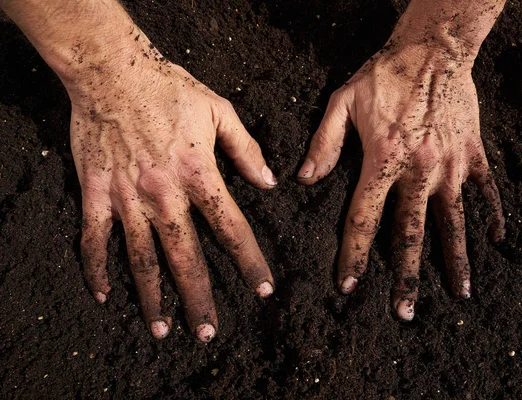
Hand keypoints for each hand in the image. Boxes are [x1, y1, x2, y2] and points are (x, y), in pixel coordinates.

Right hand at [72, 31, 276, 340]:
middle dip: (200, 298)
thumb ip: (246, 149)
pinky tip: (104, 295)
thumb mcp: (220, 111)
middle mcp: (165, 194)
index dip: (249, 261)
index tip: (263, 288)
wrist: (113, 71)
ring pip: (142, 257)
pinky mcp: (96, 193)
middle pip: (186, 256)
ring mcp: (127, 197)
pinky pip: (94, 238)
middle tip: (208, 332)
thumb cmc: (169, 88)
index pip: (232, 228)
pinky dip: (97, 268)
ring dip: (152, 296)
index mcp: (199, 174)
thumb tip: (270, 182)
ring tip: (162, 329)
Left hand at [298, 41, 504, 319]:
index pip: (363, 219)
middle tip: (404, 312)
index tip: (349, 286)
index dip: (354, 255)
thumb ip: (324, 143)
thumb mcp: (343, 102)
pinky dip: (492, 216)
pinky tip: (496, 241)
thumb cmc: (385, 75)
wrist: (435, 48)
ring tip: (458, 293)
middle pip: (411, 234)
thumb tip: (305, 179)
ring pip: (453, 222)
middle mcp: (419, 171)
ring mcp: (451, 165)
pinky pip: (486, 191)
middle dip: (406, 276)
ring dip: (455, 260)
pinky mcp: (473, 154)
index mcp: (382, 161)